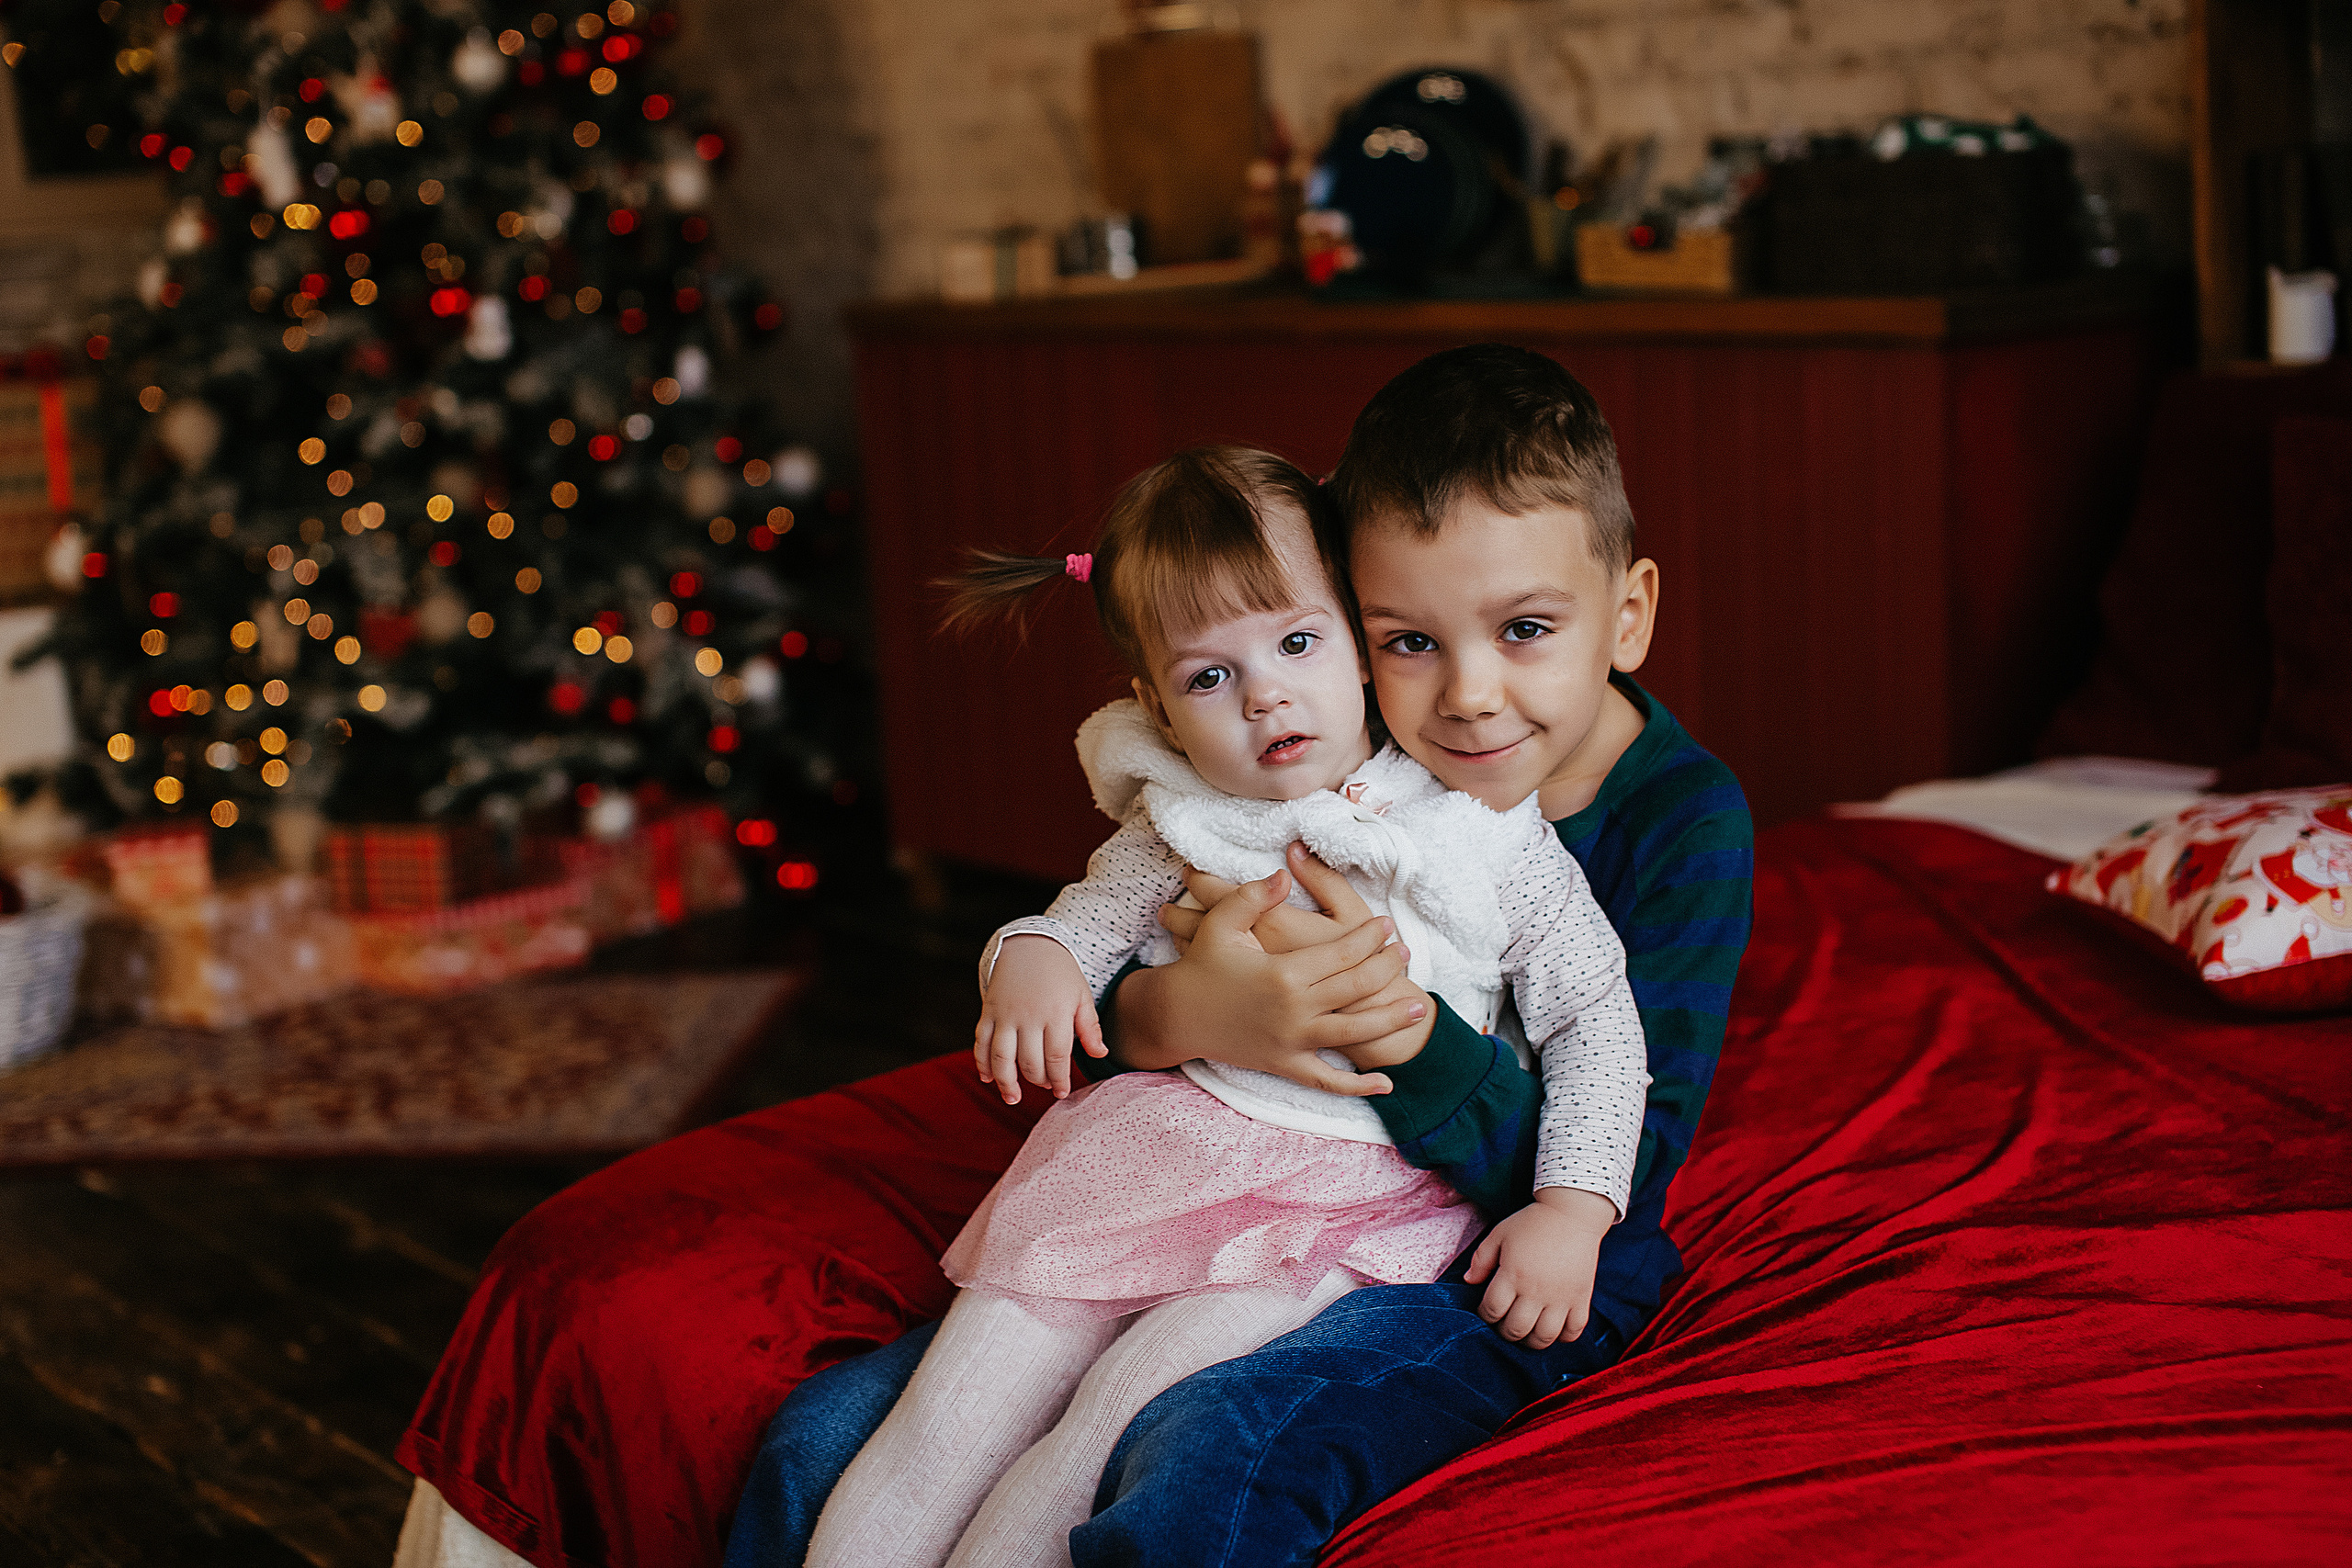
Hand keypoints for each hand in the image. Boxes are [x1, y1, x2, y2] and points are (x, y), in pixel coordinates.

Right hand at [974, 936, 1104, 1104]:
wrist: (1028, 943)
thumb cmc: (1060, 973)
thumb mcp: (1081, 995)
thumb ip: (1089, 1027)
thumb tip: (1100, 1054)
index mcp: (1056, 1012)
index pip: (1057, 1057)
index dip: (1059, 1079)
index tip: (1062, 1092)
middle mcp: (1029, 1015)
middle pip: (1030, 1061)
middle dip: (1038, 1080)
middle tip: (1046, 1086)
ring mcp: (1005, 1014)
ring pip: (1002, 1057)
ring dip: (1006, 1082)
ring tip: (1013, 1098)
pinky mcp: (988, 1011)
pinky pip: (982, 1042)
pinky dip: (982, 1062)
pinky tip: (988, 1078)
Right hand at [1112, 867, 1425, 1095]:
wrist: (1176, 1016)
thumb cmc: (1201, 967)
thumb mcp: (1221, 925)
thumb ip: (1252, 896)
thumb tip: (1284, 874)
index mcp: (1283, 972)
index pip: (1342, 953)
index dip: (1370, 938)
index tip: (1386, 925)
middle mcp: (1293, 1009)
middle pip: (1356, 988)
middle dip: (1386, 968)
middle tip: (1405, 954)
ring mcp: (1291, 1041)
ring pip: (1354, 1033)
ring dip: (1391, 1019)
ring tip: (1419, 1005)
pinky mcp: (1285, 1065)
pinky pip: (1327, 1081)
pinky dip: (1358, 1087)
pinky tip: (1385, 1085)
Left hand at [1462, 1186, 1614, 1348]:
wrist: (1573, 1213)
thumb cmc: (1533, 1222)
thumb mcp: (1500, 1234)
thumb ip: (1481, 1259)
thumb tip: (1469, 1282)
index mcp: (1513, 1274)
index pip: (1492, 1310)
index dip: (1484, 1315)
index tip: (1486, 1310)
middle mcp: (1537, 1290)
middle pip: (1515, 1330)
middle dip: (1504, 1332)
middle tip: (1504, 1324)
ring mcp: (1561, 1297)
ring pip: (1544, 1338)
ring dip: (1531, 1341)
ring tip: (1527, 1331)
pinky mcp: (1582, 1298)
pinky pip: (1574, 1331)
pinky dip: (1563, 1337)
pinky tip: (1554, 1328)